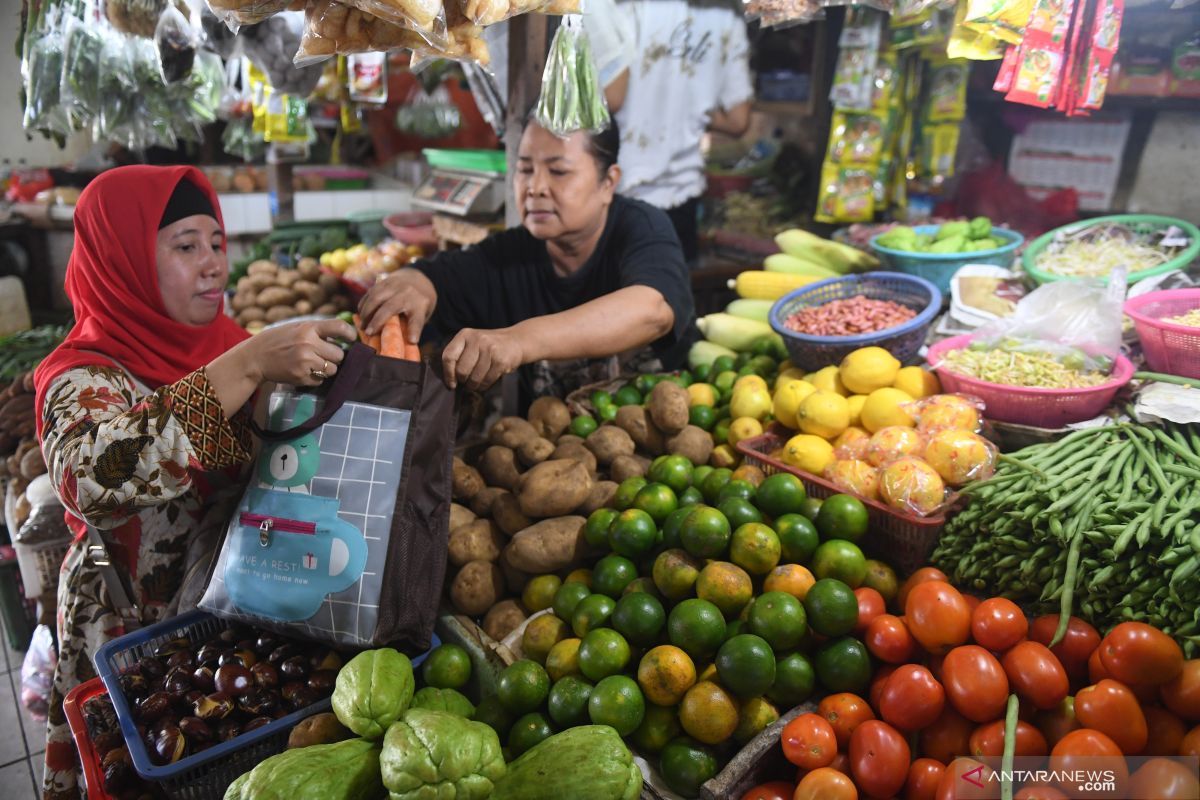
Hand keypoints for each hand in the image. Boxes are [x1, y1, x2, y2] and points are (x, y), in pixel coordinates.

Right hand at [240, 318, 356, 386]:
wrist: (255, 357)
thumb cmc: (279, 340)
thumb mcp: (298, 327)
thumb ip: (319, 331)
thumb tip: (345, 337)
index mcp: (308, 328)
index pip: (340, 327)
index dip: (350, 334)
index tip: (351, 339)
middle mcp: (308, 344)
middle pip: (339, 354)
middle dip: (333, 356)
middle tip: (322, 354)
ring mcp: (305, 362)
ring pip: (332, 369)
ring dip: (326, 368)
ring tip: (312, 363)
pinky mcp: (301, 377)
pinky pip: (320, 380)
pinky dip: (315, 377)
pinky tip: (303, 370)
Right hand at [358, 269, 435, 340]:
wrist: (416, 280)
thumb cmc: (417, 306)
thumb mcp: (420, 316)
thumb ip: (410, 327)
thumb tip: (401, 344)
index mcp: (420, 305)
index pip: (417, 319)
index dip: (414, 331)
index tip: (412, 341)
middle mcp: (407, 293)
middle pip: (390, 307)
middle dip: (377, 321)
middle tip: (368, 333)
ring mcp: (394, 285)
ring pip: (375, 298)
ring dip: (366, 313)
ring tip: (362, 326)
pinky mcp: (383, 281)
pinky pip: (370, 293)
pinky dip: (363, 305)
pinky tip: (361, 316)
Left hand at [442, 328, 524, 390]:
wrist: (515, 341)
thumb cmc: (488, 347)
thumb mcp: (472, 344)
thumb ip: (459, 357)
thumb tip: (450, 381)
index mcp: (465, 335)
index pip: (449, 356)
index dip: (447, 373)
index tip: (451, 384)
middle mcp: (477, 339)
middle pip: (461, 370)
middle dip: (463, 381)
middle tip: (467, 381)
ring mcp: (490, 349)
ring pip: (474, 378)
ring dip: (474, 385)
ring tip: (476, 383)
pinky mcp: (501, 360)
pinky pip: (487, 380)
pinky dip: (484, 386)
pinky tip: (485, 382)